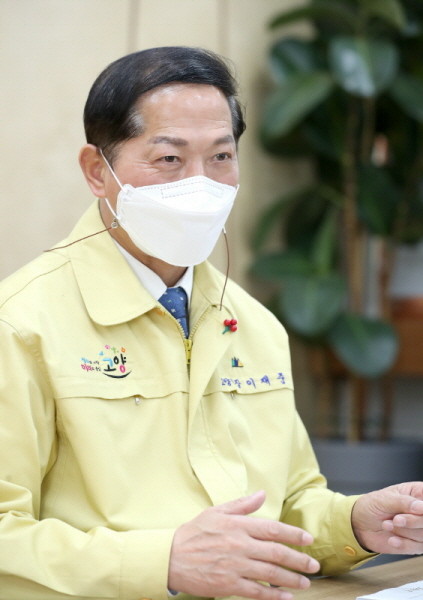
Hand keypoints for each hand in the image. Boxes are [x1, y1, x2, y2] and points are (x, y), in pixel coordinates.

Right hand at [168, 490, 319, 599]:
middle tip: (314, 565)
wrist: (172, 557)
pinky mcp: (228, 585)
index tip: (308, 540)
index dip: (293, 534)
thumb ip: (242, 504)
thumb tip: (261, 494)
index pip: (273, 529)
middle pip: (276, 552)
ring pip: (270, 573)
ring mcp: (235, 566)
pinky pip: (256, 592)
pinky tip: (285, 597)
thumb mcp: (217, 511)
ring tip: (305, 583)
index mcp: (238, 525)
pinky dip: (273, 595)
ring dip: (291, 579)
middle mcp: (240, 545)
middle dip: (299, 560)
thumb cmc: (195, 532)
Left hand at [352, 481, 422, 554]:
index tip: (418, 510)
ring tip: (387, 525)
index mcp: (418, 493)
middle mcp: (421, 511)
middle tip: (396, 519)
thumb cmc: (372, 505)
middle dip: (412, 521)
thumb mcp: (385, 499)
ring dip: (403, 531)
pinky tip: (392, 539)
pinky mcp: (416, 544)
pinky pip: (417, 547)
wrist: (360, 524)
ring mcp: (420, 528)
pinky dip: (403, 544)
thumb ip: (404, 502)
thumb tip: (422, 507)